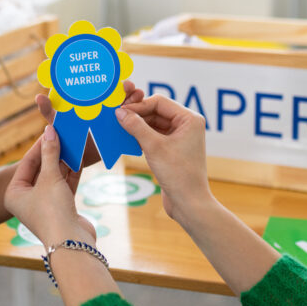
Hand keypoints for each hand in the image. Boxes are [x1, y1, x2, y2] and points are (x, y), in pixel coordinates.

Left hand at [4, 125, 94, 246]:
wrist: (72, 244)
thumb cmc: (53, 211)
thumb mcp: (50, 178)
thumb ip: (50, 154)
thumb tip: (49, 131)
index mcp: (14, 194)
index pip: (26, 163)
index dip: (39, 146)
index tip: (51, 130)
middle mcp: (27, 200)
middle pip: (40, 170)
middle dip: (53, 153)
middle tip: (63, 135)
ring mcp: (45, 205)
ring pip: (54, 177)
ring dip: (64, 161)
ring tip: (73, 142)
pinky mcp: (61, 208)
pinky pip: (64, 186)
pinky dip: (71, 173)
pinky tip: (79, 158)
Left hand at [35, 80, 144, 167]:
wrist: (74, 160)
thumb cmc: (64, 137)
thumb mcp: (58, 123)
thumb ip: (50, 111)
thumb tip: (38, 96)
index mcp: (89, 101)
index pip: (101, 86)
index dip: (110, 81)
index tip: (116, 78)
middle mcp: (103, 106)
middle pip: (117, 93)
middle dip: (125, 88)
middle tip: (128, 86)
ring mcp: (113, 117)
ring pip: (126, 103)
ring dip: (133, 97)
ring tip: (137, 94)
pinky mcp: (118, 130)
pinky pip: (130, 120)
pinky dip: (137, 113)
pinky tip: (141, 107)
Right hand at [114, 95, 213, 221]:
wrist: (189, 203)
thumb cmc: (178, 174)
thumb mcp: (154, 147)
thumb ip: (136, 126)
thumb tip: (120, 112)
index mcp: (190, 119)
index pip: (159, 102)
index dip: (138, 106)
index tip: (120, 111)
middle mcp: (187, 125)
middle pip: (156, 111)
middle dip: (137, 115)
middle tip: (117, 119)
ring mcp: (180, 137)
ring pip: (154, 124)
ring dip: (138, 126)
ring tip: (119, 129)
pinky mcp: (173, 149)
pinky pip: (154, 136)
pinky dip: (142, 136)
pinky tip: (128, 139)